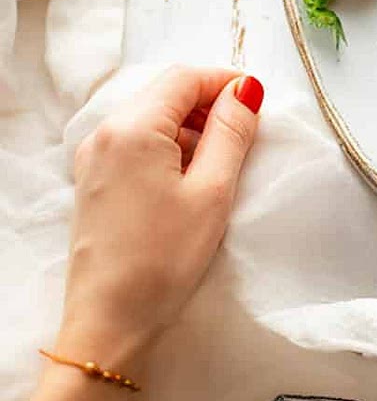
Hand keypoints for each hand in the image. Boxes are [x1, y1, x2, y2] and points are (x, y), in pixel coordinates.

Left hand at [56, 67, 262, 370]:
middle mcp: (104, 132)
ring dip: (190, 127)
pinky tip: (189, 179)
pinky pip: (137, 141)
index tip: (258, 104)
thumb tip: (246, 89)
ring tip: (220, 164)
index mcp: (132, 128)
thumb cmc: (164, 258)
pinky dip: (169, 146)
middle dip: (209, 104)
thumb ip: (231, 131)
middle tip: (245, 135)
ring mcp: (94, 156)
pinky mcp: (94, 180)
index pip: (185, 78)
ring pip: (153, 117)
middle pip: (166, 93)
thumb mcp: (212, 191)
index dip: (225, 81)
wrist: (109, 323)